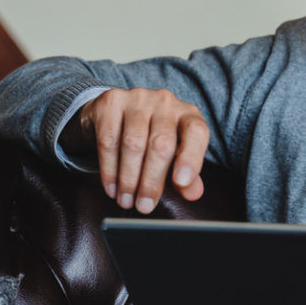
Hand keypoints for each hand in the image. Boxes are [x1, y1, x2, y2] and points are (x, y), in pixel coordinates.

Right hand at [69, 88, 208, 212]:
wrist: (117, 113)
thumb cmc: (152, 137)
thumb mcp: (173, 157)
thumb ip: (186, 176)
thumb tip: (193, 192)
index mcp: (188, 115)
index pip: (196, 133)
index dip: (191, 158)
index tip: (181, 182)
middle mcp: (166, 102)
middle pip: (161, 144)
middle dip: (151, 181)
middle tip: (144, 205)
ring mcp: (138, 98)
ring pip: (133, 144)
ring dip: (128, 179)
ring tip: (126, 200)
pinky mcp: (111, 101)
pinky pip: (108, 140)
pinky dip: (109, 169)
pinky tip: (112, 187)